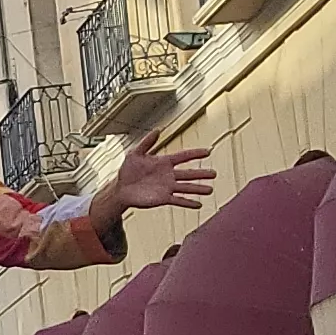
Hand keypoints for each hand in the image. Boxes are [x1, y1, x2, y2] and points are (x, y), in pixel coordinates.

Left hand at [87, 143, 215, 234]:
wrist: (121, 189)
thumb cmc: (127, 170)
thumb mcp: (135, 153)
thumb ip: (147, 142)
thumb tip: (158, 130)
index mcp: (164, 162)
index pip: (183, 157)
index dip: (195, 154)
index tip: (207, 152)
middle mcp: (169, 175)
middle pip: (189, 174)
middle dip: (201, 173)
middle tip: (214, 173)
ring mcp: (167, 187)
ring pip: (186, 187)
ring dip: (198, 189)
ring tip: (210, 190)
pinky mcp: (163, 198)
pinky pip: (178, 200)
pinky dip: (188, 203)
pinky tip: (199, 204)